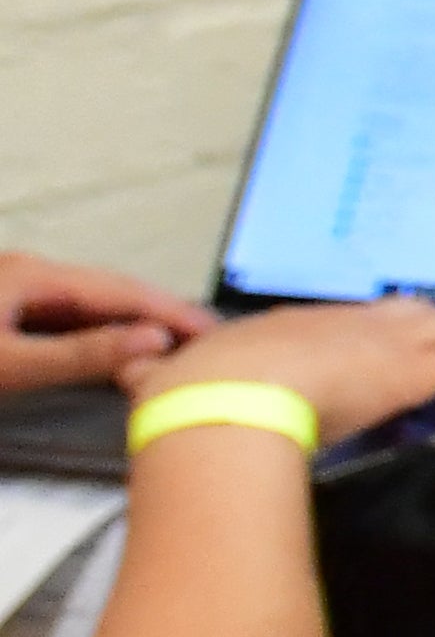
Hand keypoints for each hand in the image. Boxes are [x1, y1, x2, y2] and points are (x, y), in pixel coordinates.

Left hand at [0, 252, 212, 392]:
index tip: (213, 331)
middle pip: (114, 289)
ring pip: (96, 301)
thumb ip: (79, 354)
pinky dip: (109, 327)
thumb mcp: (11, 362)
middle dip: (163, 311)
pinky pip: (75, 313)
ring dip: (139, 319)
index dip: (172, 311)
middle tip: (208, 337)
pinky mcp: (13, 308)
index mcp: (34, 277)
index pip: (122, 291)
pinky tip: (122, 342)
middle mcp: (32, 275)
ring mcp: (21, 290)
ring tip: (178, 340)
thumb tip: (151, 342)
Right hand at [130, 299, 434, 444]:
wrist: (219, 403)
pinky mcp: (419, 370)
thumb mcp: (171, 379)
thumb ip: (165, 375)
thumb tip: (138, 373)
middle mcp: (353, 326)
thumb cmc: (192, 399)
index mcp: (301, 327)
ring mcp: (390, 343)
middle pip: (429, 318)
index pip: (363, 323)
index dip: (394, 325)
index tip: (416, 321)